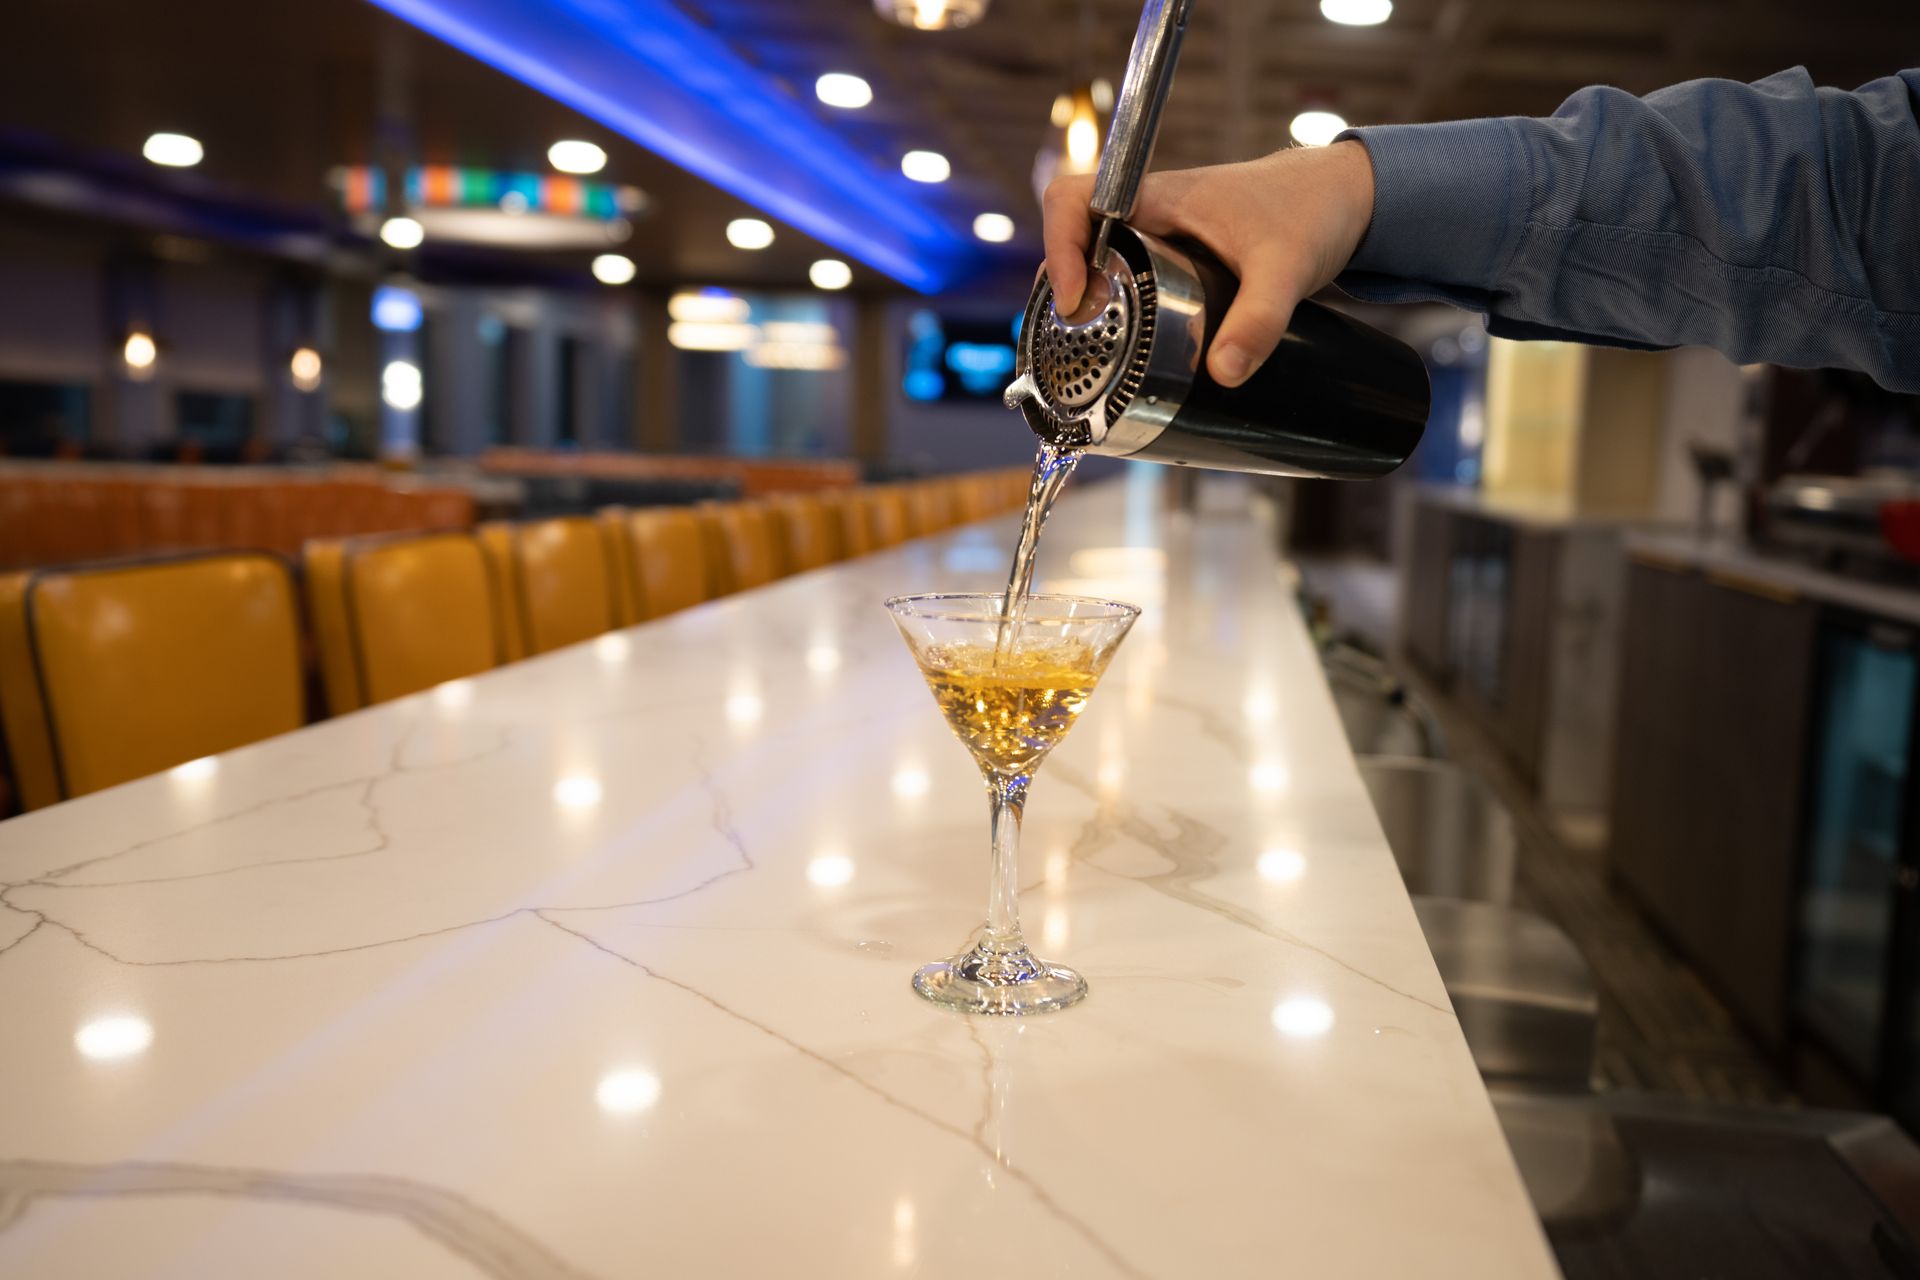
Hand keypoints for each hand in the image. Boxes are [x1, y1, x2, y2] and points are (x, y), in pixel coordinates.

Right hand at [1042, 141, 1375, 386]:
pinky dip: (1112, 304)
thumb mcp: (1287, 269)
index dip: (1058, 247)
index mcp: (1159, 197)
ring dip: (1084, 298)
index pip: (1073, 201)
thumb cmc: (1311, 210)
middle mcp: (1148, 212)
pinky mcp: (1172, 256)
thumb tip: (1224, 374)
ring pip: (1093, 258)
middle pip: (1071, 236)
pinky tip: (1121, 341)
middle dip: (1062, 286)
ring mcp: (1157, 233)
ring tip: (1090, 346)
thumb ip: (1258, 321)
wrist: (1340, 196)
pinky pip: (1121, 273)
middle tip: (1078, 337)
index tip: (1076, 300)